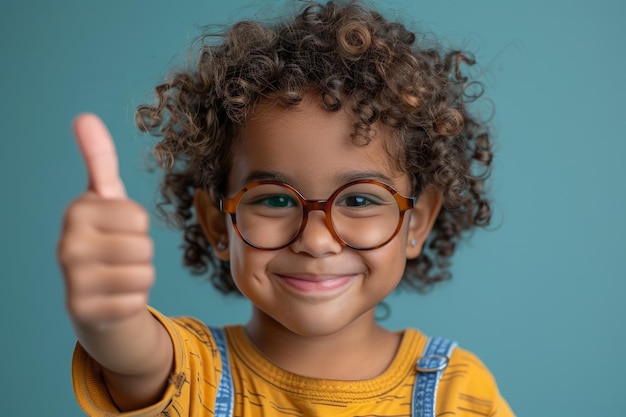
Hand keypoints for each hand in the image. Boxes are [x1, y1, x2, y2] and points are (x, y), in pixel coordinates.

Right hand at [58, 114, 153, 326]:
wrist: (94, 295)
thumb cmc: (106, 240)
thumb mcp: (105, 199)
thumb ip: (99, 160)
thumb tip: (84, 116)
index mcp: (77, 212)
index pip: (139, 218)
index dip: (137, 227)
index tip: (117, 231)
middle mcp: (67, 244)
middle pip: (143, 247)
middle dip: (141, 254)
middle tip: (118, 257)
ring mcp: (72, 280)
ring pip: (143, 275)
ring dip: (139, 278)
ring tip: (117, 276)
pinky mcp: (83, 311)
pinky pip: (136, 302)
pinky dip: (133, 302)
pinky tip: (114, 298)